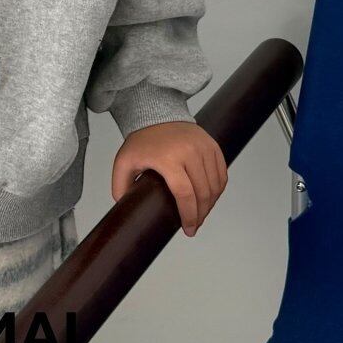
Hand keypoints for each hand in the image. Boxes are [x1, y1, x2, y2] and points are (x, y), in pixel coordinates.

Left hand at [110, 121, 227, 236]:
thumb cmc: (142, 140)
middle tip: (194, 226)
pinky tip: (210, 198)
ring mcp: (203, 147)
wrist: (156, 112)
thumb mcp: (124, 161)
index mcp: (168, 158)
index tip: (188, 229)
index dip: (189, 215)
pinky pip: (222, 173)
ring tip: (201, 214)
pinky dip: (218, 189)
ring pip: (215, 185)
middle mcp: (189, 151)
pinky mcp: (212, 145)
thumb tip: (124, 207)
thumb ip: (120, 185)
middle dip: (201, 215)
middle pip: (203, 192)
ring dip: (211, 204)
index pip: (185, 193)